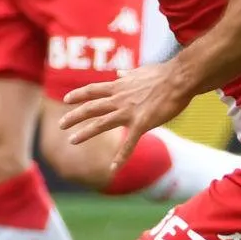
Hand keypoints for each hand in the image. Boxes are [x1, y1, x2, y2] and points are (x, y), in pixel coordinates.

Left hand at [60, 63, 195, 169]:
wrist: (179, 78)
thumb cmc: (164, 73)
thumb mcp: (142, 71)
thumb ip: (129, 75)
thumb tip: (120, 72)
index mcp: (120, 86)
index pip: (93, 90)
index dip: (78, 94)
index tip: (67, 99)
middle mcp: (119, 98)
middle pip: (91, 108)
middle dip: (74, 116)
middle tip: (61, 124)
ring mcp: (128, 112)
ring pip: (101, 124)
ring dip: (85, 133)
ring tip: (71, 140)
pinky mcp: (141, 124)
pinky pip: (129, 143)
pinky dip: (120, 157)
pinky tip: (113, 168)